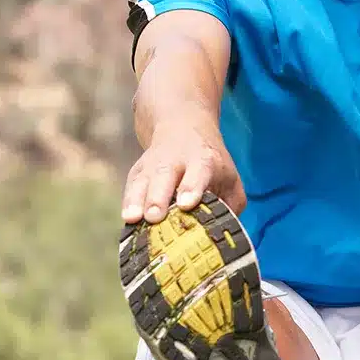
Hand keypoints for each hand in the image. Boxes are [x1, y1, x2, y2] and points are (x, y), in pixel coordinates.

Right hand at [121, 118, 244, 223]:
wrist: (183, 128)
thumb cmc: (211, 164)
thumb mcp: (230, 177)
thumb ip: (231, 204)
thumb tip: (225, 230)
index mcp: (204, 160)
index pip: (198, 173)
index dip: (192, 187)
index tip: (187, 204)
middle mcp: (176, 160)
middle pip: (165, 176)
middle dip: (158, 197)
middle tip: (155, 216)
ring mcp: (153, 165)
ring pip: (143, 181)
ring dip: (137, 200)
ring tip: (133, 219)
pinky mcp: (137, 171)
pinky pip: (131, 187)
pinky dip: (128, 202)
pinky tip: (127, 219)